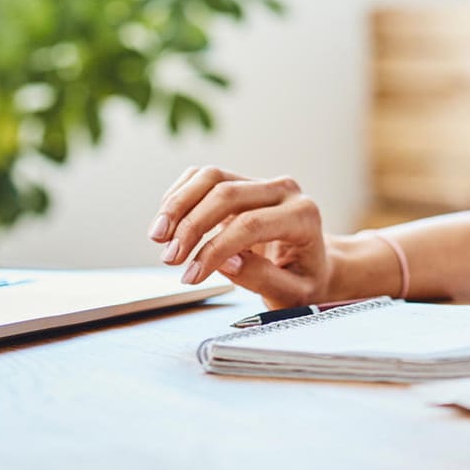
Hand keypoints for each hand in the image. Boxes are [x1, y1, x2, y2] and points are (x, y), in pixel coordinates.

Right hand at [149, 165, 332, 307]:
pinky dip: (179, 196)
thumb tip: (226, 262)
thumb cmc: (303, 280)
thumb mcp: (292, 292)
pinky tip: (167, 223)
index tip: (191, 276)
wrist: (311, 263)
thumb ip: (262, 278)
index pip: (252, 224)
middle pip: (227, 194)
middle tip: (169, 258)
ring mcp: (260, 182)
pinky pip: (202, 177)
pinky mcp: (240, 180)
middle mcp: (284, 190)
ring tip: (158, 237)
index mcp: (303, 216)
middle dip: (191, 225)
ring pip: (211, 176)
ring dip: (178, 205)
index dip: (215, 249)